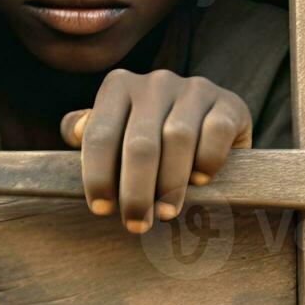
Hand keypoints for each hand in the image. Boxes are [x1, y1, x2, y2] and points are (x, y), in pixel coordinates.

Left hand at [59, 69, 252, 232]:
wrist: (211, 125)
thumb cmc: (152, 137)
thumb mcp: (117, 131)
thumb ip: (90, 132)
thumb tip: (75, 131)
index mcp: (119, 85)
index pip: (100, 134)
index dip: (98, 176)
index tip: (102, 210)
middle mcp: (156, 81)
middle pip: (140, 143)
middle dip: (136, 191)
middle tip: (137, 224)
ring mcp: (196, 89)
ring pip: (179, 139)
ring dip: (171, 184)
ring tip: (166, 213)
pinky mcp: (229, 103)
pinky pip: (216, 134)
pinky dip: (206, 162)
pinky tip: (199, 181)